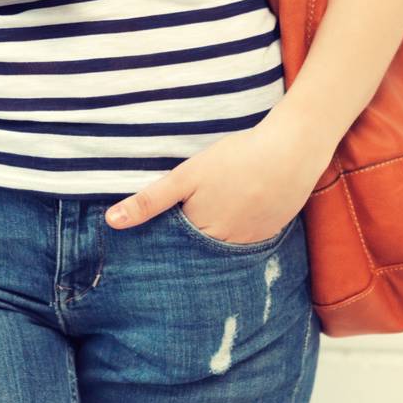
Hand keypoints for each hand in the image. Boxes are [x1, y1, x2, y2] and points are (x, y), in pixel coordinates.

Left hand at [103, 113, 328, 243]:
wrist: (290, 152)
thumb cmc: (236, 159)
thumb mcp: (187, 176)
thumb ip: (150, 201)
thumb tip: (112, 222)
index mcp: (202, 235)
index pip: (174, 249)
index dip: (162, 242)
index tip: (151, 240)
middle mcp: (226, 248)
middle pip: (198, 251)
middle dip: (187, 244)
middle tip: (183, 223)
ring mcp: (251, 243)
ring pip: (222, 247)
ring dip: (212, 239)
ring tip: (210, 215)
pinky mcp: (270, 232)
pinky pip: (246, 241)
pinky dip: (237, 230)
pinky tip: (236, 211)